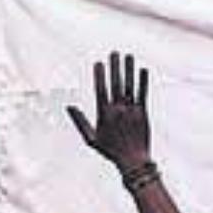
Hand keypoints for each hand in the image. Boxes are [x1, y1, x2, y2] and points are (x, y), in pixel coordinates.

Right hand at [66, 52, 152, 169]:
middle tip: (114, 53)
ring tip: (128, 56)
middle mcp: (118, 110)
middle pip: (115, 84)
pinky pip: (143, 94)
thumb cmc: (110, 151)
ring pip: (130, 86)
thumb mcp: (90, 139)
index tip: (98, 63)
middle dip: (114, 67)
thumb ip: (80, 121)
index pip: (101, 90)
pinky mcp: (143, 112)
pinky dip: (143, 82)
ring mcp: (132, 110)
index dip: (99, 76)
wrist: (133, 160)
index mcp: (105, 114)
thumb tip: (69, 107)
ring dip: (129, 70)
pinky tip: (142, 70)